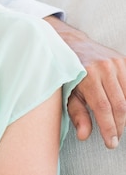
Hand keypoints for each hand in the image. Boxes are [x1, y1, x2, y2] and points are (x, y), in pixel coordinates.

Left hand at [45, 16, 125, 148]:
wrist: (69, 42)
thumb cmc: (65, 70)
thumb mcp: (65, 91)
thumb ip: (76, 113)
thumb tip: (84, 135)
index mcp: (87, 74)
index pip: (103, 108)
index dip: (109, 128)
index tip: (111, 143)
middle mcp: (103, 67)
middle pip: (119, 105)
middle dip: (118, 126)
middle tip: (114, 139)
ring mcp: (115, 62)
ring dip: (123, 115)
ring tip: (116, 125)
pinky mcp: (122, 60)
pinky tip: (120, 110)